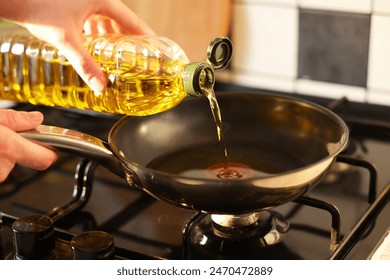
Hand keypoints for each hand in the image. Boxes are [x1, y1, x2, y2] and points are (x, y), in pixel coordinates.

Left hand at [0, 0, 153, 92]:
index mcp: (101, 0)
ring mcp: (85, 1)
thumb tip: (100, 87)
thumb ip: (85, 64)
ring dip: (113, 38)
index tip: (157, 48)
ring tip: (119, 57)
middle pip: (121, 22)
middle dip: (129, 41)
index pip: (132, 20)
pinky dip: (98, 34)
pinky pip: (94, 21)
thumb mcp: (66, 40)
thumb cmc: (37, 9)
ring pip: (107, 22)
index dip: (146, 35)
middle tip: (139, 57)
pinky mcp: (75, 5)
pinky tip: (97, 47)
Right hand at [0, 109, 57, 182]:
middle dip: (15, 147)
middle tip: (4, 135)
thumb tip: (35, 119)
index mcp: (7, 148)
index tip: (53, 146)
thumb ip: (14, 119)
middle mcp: (1, 169)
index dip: (51, 152)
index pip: (45, 159)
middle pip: (21, 159)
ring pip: (4, 164)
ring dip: (1, 153)